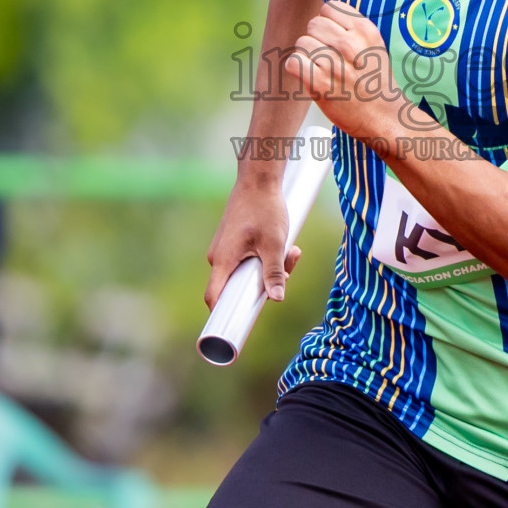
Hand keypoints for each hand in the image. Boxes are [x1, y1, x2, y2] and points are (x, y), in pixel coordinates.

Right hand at [204, 180, 301, 307]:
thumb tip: (277, 299)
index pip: (214, 297)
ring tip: (292, 250)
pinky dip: (267, 257)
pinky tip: (286, 245)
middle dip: (266, 283)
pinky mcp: (234, 243)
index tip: (237, 328)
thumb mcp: (274, 243)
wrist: (259, 179)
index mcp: (223, 260)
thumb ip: (274, 272)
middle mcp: (219, 257)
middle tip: (289, 268)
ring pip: (247, 272)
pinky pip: (249, 260)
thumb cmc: (264, 209)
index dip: (222, 316)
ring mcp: (225, 250)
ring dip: (271, 268)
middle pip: (238, 287)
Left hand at [285, 1, 409, 139]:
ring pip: (302, 42)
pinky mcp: (320, 85)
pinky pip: (293, 62)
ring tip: (322, 69)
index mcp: (365, 30)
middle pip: (313, 24)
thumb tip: (321, 13)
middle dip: (316, 38)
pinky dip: (297, 69)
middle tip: (328, 57)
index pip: (329, 8)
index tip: (335, 39)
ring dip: (307, 55)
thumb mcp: (374, 45)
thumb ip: (351, 27)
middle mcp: (350, 44)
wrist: (382, 116)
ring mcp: (335, 65)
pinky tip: (309, 76)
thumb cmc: (374, 80)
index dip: (328, 23)